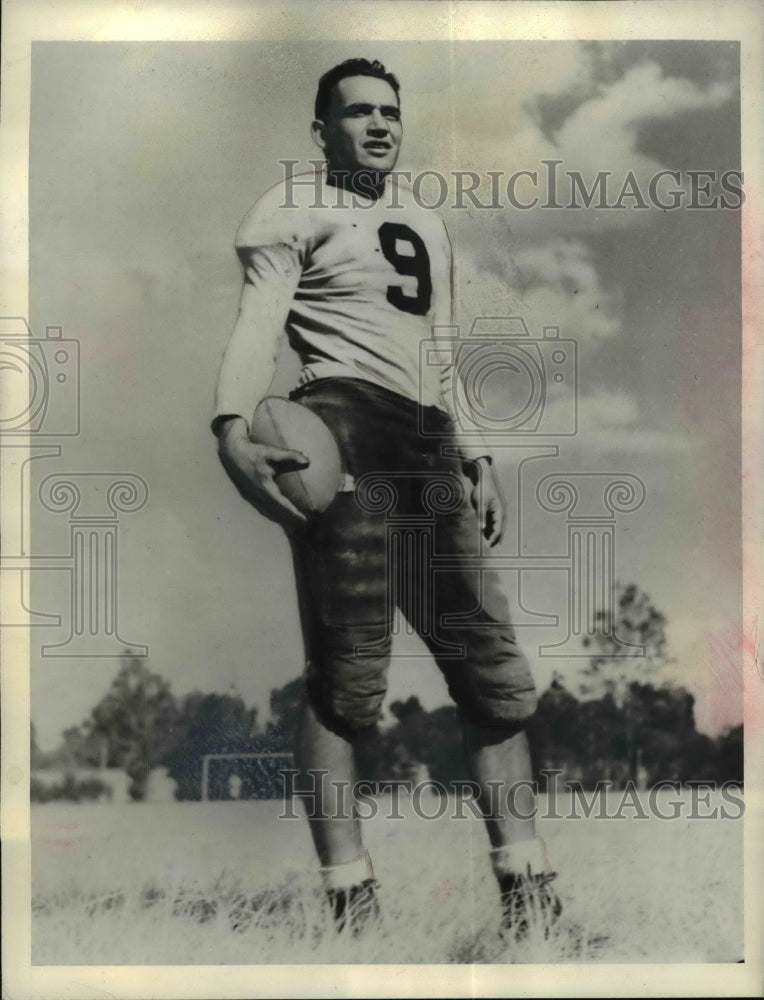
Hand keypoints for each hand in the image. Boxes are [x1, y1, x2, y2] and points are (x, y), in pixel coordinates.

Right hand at [217, 417, 309, 531]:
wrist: (232, 453)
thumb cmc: (253, 453)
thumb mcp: (272, 453)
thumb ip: (290, 457)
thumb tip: (308, 462)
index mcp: (263, 487)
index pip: (281, 503)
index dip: (293, 513)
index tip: (304, 520)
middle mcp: (258, 495)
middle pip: (277, 512)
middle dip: (290, 519)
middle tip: (305, 524)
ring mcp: (254, 496)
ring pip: (270, 511)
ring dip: (283, 518)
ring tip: (297, 523)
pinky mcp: (253, 494)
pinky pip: (266, 507)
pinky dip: (276, 512)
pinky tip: (283, 514)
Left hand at [466, 457, 504, 547]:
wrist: (484, 477)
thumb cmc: (482, 489)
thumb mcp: (480, 503)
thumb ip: (481, 516)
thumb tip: (482, 529)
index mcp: (500, 512)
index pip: (498, 529)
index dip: (494, 538)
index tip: (488, 546)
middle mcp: (501, 513)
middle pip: (499, 529)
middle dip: (494, 538)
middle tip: (488, 547)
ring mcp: (497, 511)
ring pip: (496, 526)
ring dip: (491, 533)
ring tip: (485, 542)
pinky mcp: (493, 509)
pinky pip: (492, 521)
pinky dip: (489, 527)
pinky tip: (484, 533)